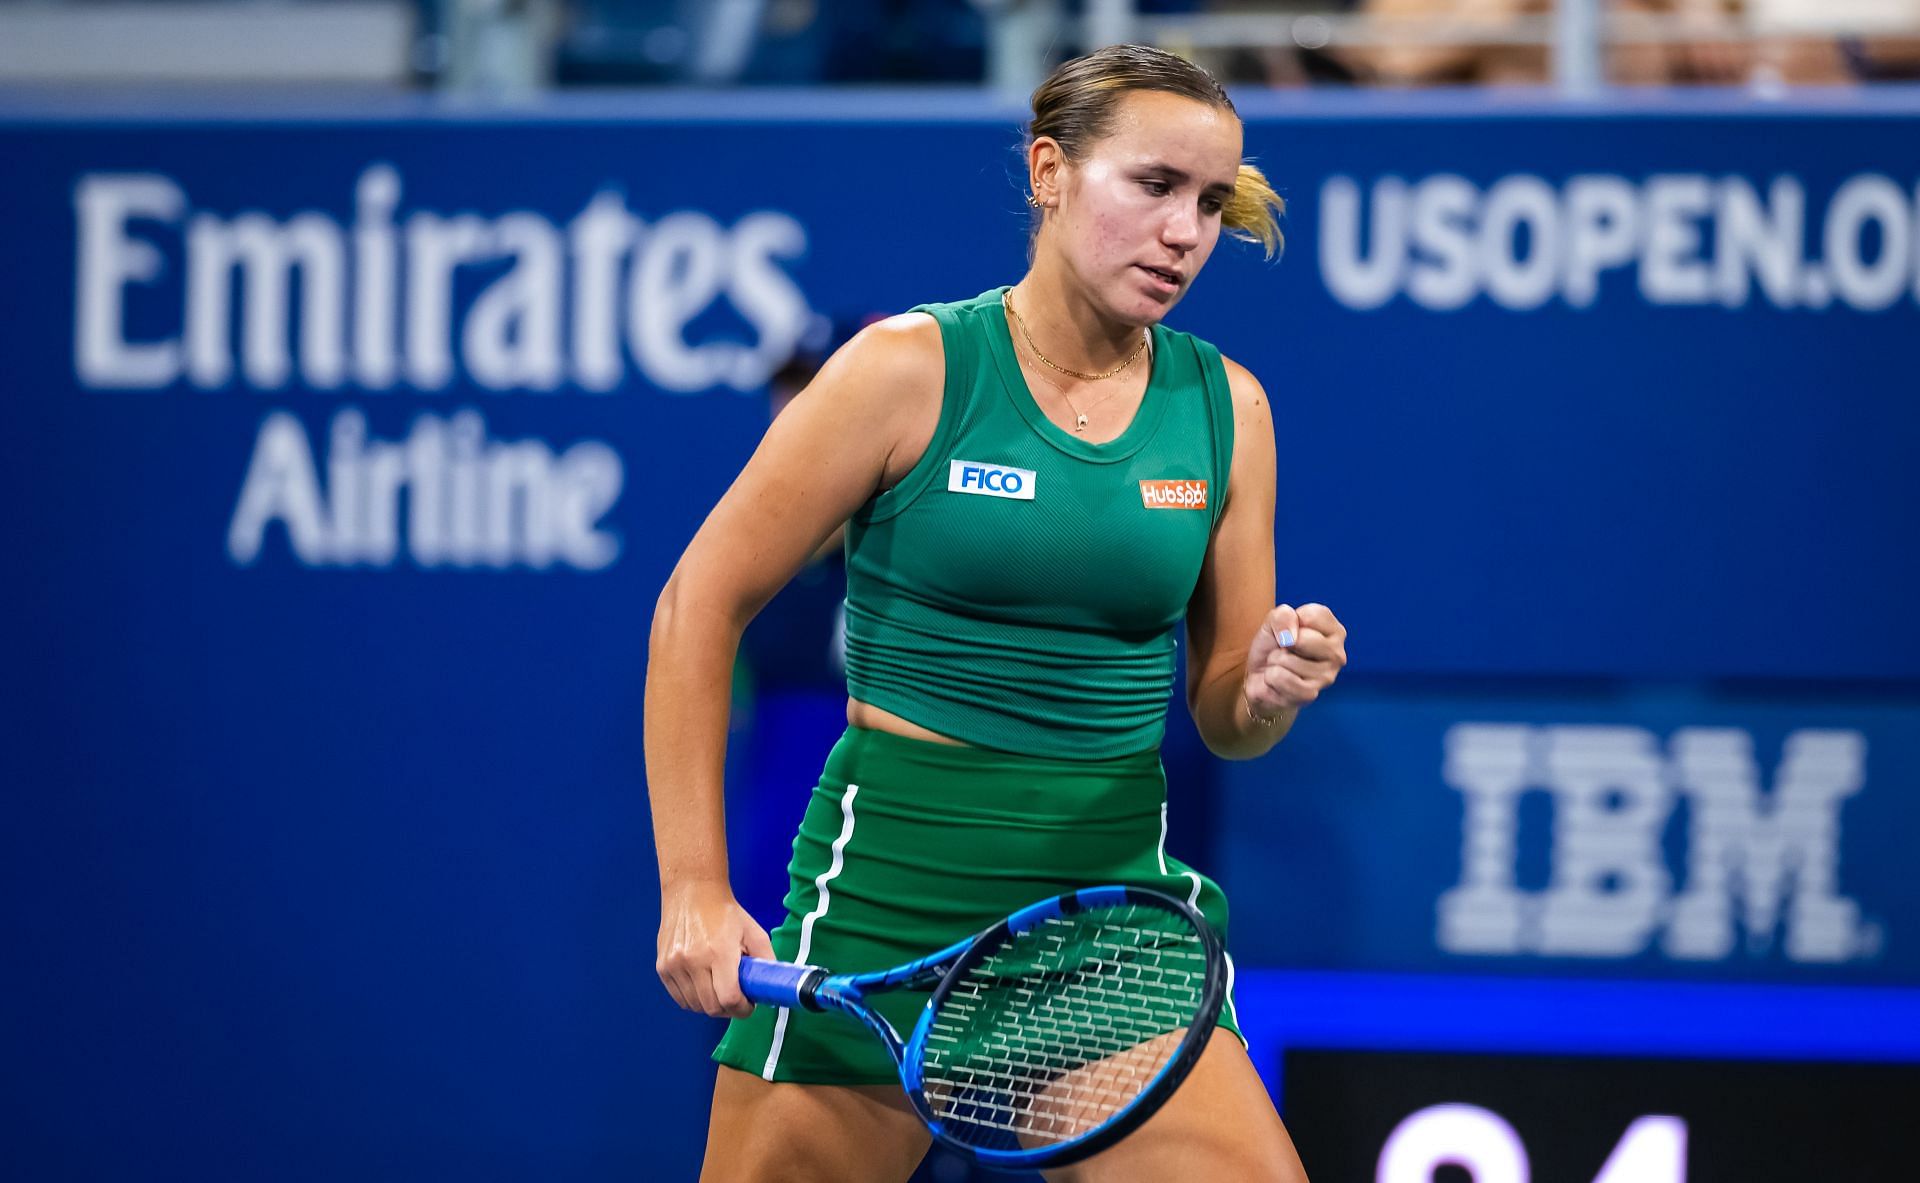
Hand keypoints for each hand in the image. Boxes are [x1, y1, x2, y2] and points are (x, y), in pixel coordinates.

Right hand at [656, 879, 774, 1017]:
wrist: (692, 892)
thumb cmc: (723, 911)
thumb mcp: (753, 932)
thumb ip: (766, 960)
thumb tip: (772, 985)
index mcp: (719, 952)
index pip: (728, 999)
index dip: (742, 1009)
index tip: (748, 1006)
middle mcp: (693, 960)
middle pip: (711, 1007)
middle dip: (728, 1009)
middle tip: (737, 999)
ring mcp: (674, 965)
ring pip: (694, 1005)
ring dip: (710, 1005)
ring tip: (719, 988)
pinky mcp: (663, 967)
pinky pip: (679, 997)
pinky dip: (693, 998)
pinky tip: (703, 984)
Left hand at [1243, 602, 1348, 721]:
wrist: (1260, 677)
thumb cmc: (1273, 646)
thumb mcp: (1274, 621)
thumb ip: (1283, 615)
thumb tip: (1292, 637)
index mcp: (1334, 631)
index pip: (1312, 616)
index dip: (1290, 622)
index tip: (1290, 631)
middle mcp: (1337, 654)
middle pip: (1302, 639)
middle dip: (1282, 644)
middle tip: (1285, 651)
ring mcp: (1327, 676)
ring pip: (1287, 660)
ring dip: (1275, 662)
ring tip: (1282, 667)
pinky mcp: (1311, 694)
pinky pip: (1281, 678)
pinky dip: (1271, 678)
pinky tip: (1278, 682)